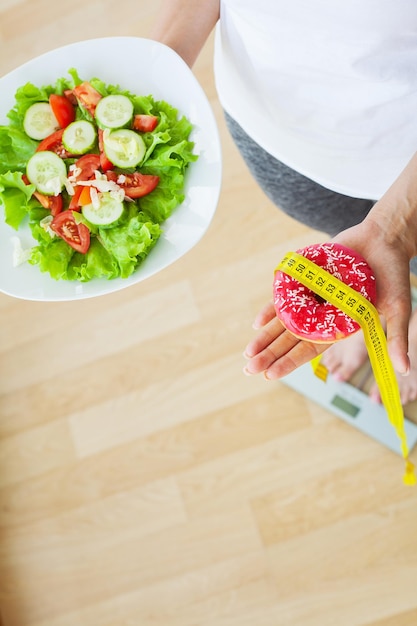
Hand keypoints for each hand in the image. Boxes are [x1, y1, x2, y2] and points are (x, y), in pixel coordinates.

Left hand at [244, 215, 412, 378]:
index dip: (290, 362)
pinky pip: (284, 297)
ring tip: (247, 353)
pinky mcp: (306, 280)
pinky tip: (256, 323)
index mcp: (339, 327)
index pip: (310, 350)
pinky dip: (270, 309)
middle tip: (249, 369)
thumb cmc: (393, 275)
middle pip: (291, 340)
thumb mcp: (397, 308)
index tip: (270, 375)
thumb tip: (404, 370)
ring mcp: (312, 298)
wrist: (382, 240)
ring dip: (265, 336)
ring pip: (284, 321)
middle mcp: (322, 316)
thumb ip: (395, 339)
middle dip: (271, 354)